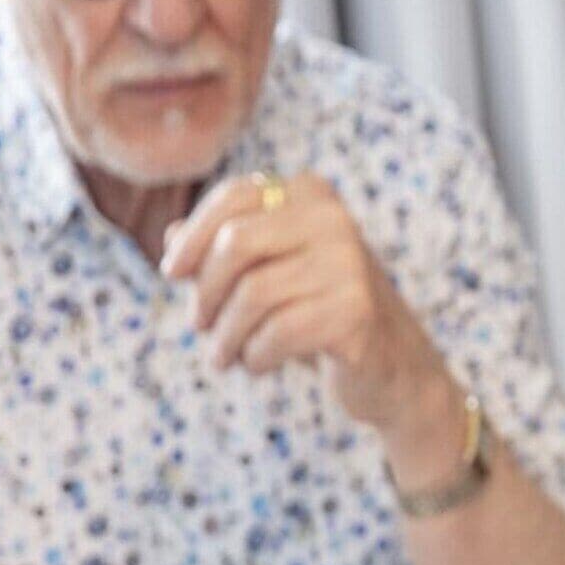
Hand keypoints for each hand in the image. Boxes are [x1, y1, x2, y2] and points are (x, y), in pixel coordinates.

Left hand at [160, 171, 456, 456]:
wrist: (394, 368)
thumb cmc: (320, 314)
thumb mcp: (271, 274)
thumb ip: (223, 252)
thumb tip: (170, 239)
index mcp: (314, 196)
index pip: (235, 197)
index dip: (193, 236)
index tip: (172, 273)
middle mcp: (335, 221)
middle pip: (236, 243)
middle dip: (206, 290)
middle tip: (199, 324)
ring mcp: (349, 266)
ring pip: (252, 294)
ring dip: (226, 334)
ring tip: (223, 356)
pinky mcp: (355, 314)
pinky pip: (277, 333)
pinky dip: (255, 355)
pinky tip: (258, 364)